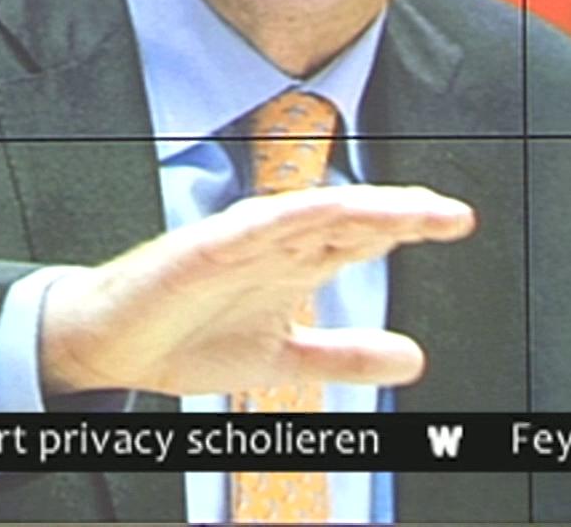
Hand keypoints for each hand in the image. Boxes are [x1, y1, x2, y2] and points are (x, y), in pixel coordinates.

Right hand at [38, 184, 474, 396]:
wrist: (112, 346)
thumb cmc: (190, 340)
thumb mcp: (284, 360)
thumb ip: (345, 356)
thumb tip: (415, 358)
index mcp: (296, 265)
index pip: (362, 237)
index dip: (407, 226)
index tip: (458, 222)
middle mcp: (275, 245)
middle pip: (347, 220)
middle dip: (399, 213)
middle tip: (451, 215)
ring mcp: (238, 242)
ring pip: (308, 214)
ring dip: (358, 209)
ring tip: (404, 210)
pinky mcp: (200, 250)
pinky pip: (249, 228)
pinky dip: (286, 218)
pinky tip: (321, 211)